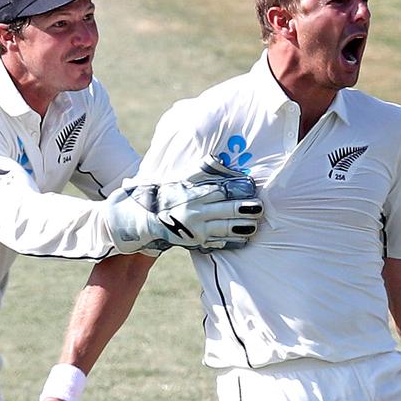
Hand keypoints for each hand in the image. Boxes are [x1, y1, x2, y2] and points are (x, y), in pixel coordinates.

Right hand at [105, 158, 262, 252]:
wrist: (140, 219)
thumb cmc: (162, 195)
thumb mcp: (178, 180)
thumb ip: (197, 171)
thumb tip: (216, 158)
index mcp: (192, 194)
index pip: (219, 192)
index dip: (237, 192)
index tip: (251, 189)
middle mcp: (194, 211)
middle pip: (225, 210)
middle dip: (244, 209)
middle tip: (259, 208)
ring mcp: (194, 228)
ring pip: (223, 228)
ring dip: (241, 227)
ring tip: (254, 225)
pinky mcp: (193, 241)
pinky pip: (215, 241)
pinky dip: (230, 241)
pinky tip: (242, 240)